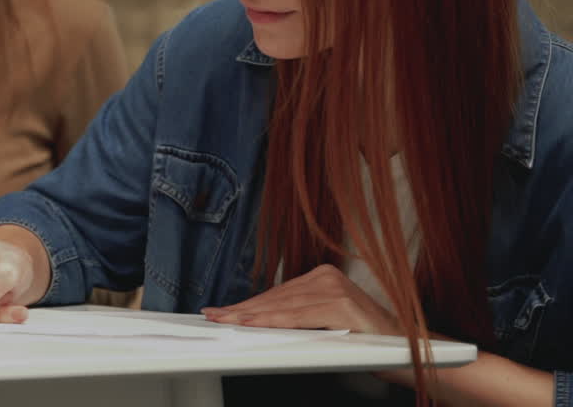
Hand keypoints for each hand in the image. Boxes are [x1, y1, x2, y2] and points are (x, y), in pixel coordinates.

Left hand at [202, 264, 400, 334]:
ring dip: (251, 315)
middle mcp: (328, 277)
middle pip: (275, 298)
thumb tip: (260, 322)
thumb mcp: (327, 326)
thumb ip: (300, 320)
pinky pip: (300, 316)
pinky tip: (253, 323)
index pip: (277, 294)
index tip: (222, 311)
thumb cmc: (369, 342)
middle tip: (213, 316)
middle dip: (242, 309)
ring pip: (283, 306)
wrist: (414, 351)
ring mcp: (336, 289)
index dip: (247, 304)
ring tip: (226, 321)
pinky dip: (274, 321)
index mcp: (323, 277)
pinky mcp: (343, 305)